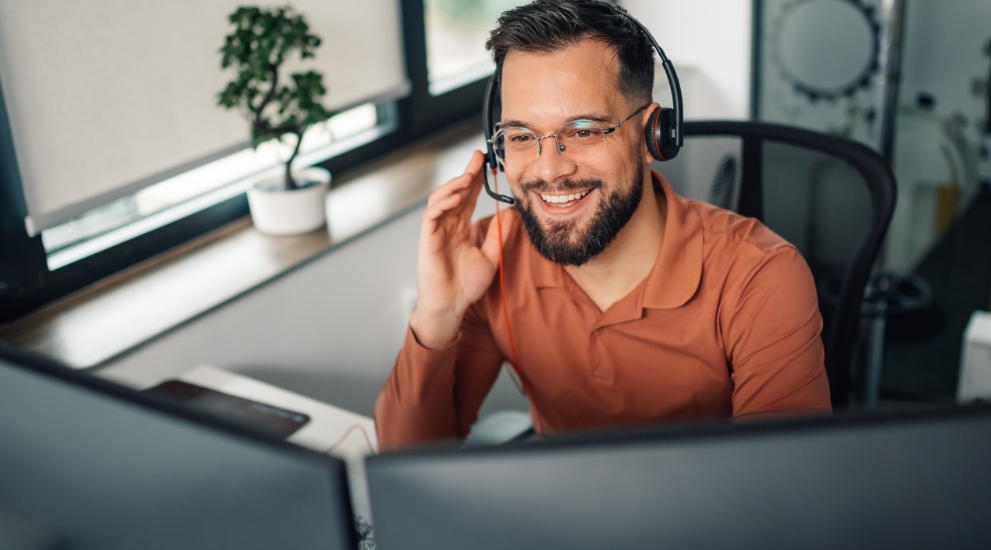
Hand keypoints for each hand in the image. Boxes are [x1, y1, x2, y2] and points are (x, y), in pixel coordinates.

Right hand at [410, 150, 509, 348]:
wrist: (451, 305)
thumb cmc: (466, 285)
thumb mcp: (491, 255)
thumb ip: (498, 234)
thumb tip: (511, 213)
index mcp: (461, 226)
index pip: (469, 196)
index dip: (476, 178)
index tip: (487, 162)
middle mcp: (448, 224)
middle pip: (456, 192)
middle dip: (467, 174)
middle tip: (479, 158)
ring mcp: (436, 230)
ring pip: (441, 199)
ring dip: (453, 186)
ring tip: (468, 177)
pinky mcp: (427, 239)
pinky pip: (431, 216)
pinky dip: (441, 204)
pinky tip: (454, 198)